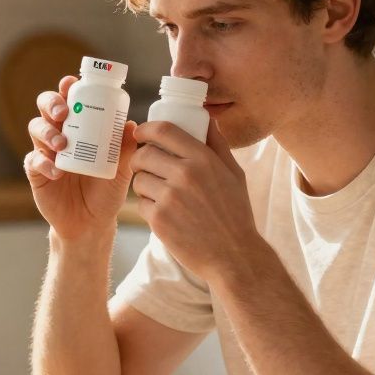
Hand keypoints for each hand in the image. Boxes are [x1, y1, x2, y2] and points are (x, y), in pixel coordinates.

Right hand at [24, 75, 137, 241]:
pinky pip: (33, 161)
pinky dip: (44, 163)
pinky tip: (57, 171)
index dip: (67, 87)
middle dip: (51, 103)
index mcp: (80, 127)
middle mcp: (60, 134)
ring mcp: (45, 152)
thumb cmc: (106, 190)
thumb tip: (132, 125)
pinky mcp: (36, 173)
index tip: (72, 83)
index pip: (70, 99)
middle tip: (64, 112)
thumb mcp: (122, 169)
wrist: (92, 222)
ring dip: (47, 132)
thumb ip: (127, 148)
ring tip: (62, 144)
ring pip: (35, 128)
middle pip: (46, 107)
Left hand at [130, 119, 259, 282]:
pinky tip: (163, 213)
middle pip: (144, 154)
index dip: (146, 129)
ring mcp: (170, 198)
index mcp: (203, 159)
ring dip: (143, 184)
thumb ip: (218, 144)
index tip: (140, 132)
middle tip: (145, 166)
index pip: (164, 130)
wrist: (234, 256)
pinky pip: (140, 203)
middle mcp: (185, 175)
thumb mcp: (234, 174)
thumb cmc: (235, 213)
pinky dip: (147, 207)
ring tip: (158, 192)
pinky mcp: (159, 219)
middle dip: (139, 158)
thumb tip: (207, 119)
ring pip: (138, 179)